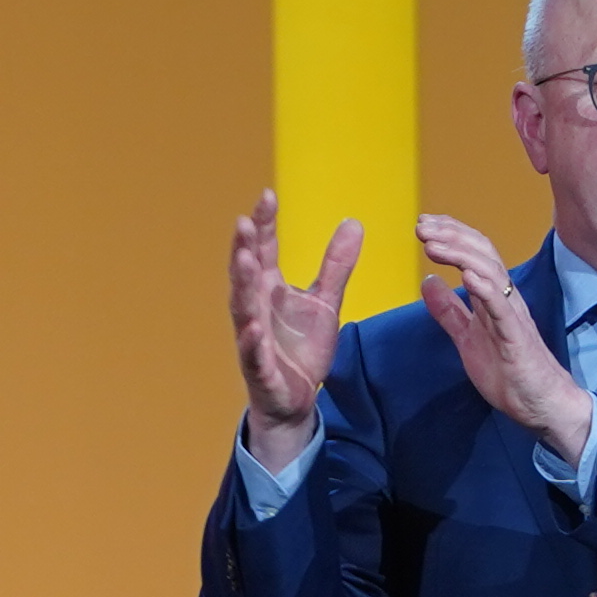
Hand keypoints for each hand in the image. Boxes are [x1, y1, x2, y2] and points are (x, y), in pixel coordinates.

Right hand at [228, 190, 362, 470]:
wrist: (296, 400)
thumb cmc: (301, 349)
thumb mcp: (325, 302)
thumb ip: (336, 265)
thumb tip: (353, 222)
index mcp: (269, 290)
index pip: (264, 250)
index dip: (264, 224)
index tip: (268, 195)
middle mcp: (255, 309)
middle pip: (246, 274)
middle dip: (244, 248)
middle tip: (246, 221)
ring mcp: (254, 339)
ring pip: (243, 308)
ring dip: (242, 285)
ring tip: (243, 260)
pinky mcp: (260, 369)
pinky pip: (253, 353)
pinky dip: (251, 341)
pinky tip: (252, 327)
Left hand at [417, 215, 588, 455]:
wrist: (539, 403)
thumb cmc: (508, 371)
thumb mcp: (467, 337)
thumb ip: (448, 311)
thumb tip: (428, 281)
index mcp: (493, 297)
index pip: (474, 254)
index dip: (450, 236)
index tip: (424, 224)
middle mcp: (506, 298)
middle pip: (482, 254)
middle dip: (451, 236)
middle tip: (422, 226)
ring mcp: (513, 315)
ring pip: (491, 273)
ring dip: (461, 254)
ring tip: (434, 244)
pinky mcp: (517, 337)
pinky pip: (502, 307)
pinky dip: (485, 288)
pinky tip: (467, 275)